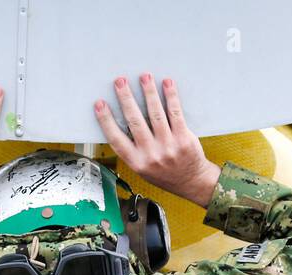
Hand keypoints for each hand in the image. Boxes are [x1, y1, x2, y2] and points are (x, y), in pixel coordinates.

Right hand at [94, 75, 218, 207]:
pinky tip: (167, 84)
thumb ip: (132, 149)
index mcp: (136, 162)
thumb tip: (121, 120)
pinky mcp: (184, 138)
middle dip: (126, 98)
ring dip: (149, 92)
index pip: (116, 138)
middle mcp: (151, 154)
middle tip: (120, 81)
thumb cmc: (164, 173)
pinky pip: (175, 113)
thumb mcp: (142, 168)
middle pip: (135, 121)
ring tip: (144, 76)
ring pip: (155, 114)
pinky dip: (171, 97)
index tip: (100, 104)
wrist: (191, 182)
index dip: (106, 120)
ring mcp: (168, 146)